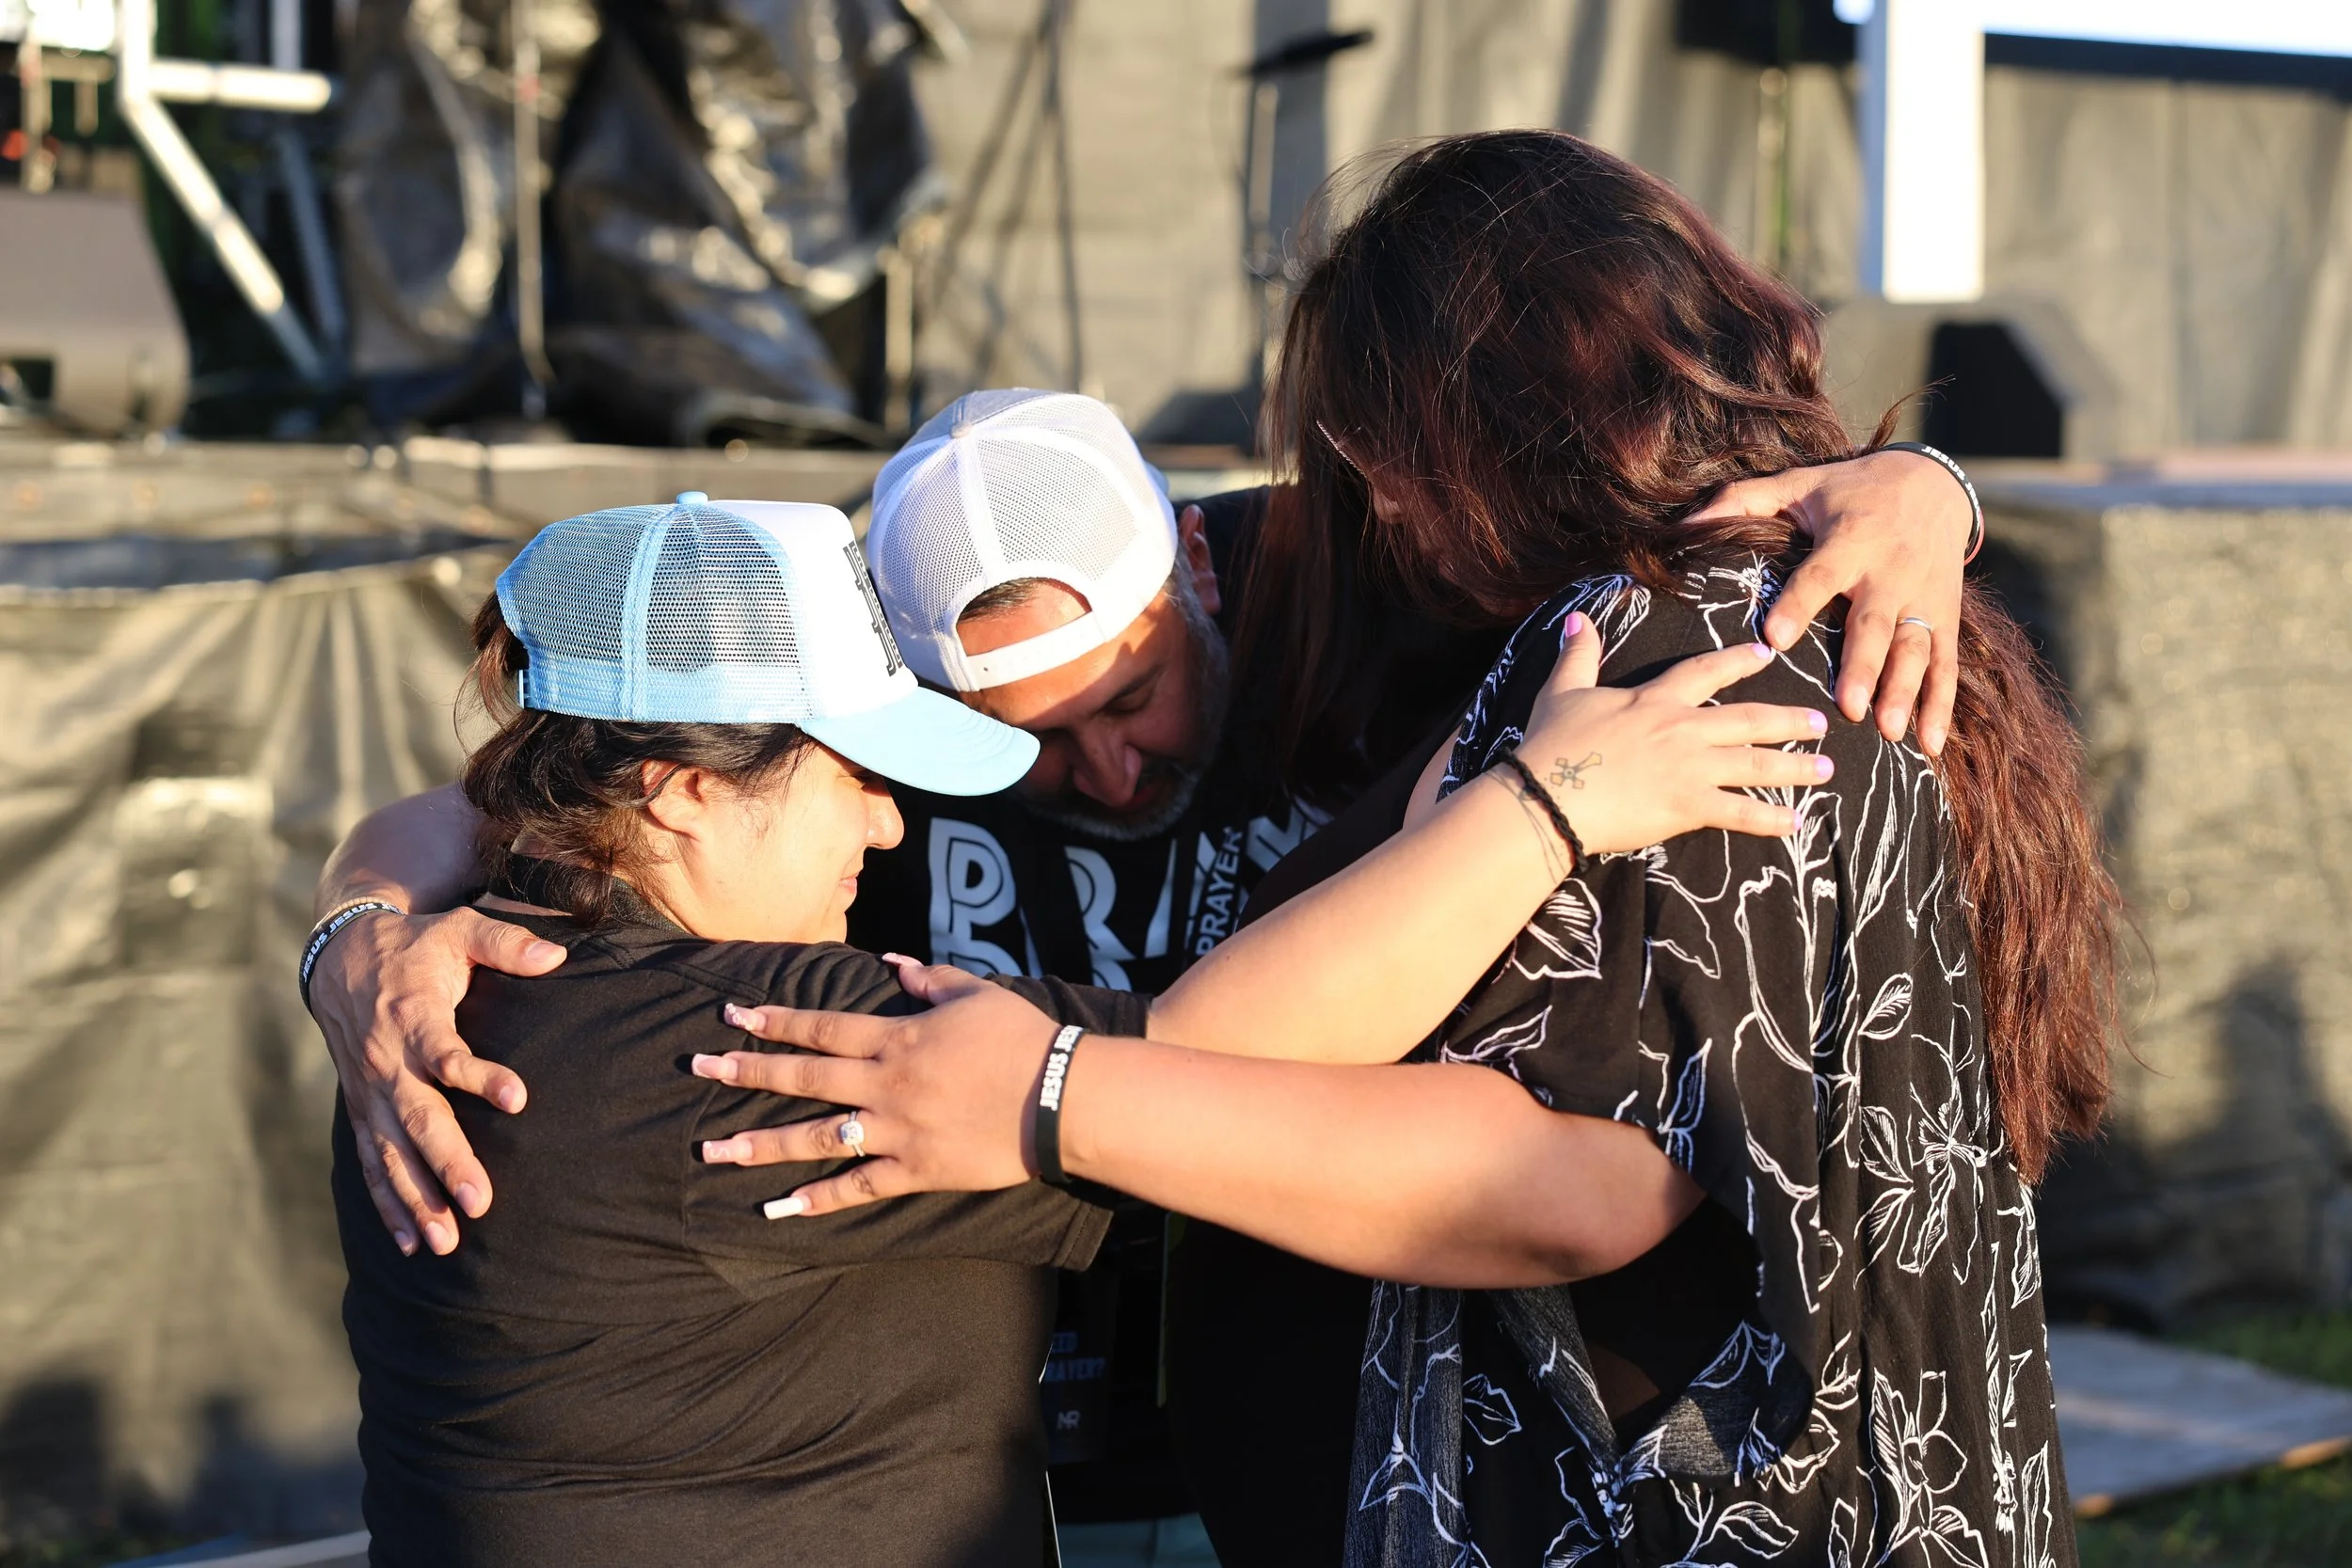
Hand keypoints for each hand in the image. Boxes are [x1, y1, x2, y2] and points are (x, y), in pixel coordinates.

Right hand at [310, 906, 562, 1253]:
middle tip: (481, 1202)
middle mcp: (387, 1062)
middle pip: (416, 1119)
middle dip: (447, 1163)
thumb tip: (557, 955)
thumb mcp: (458, 930)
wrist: (339, 956)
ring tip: (446, 1242)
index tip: (518, 1098)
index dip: (480, 1075)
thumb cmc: (415, 947)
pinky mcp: (360, 1111)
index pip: (447, 1053)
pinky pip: (370, 1163)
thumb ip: (504, 941)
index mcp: (413, 1018)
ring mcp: (369, 1092)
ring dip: (416, 1199)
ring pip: (390, 1153)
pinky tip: (411, 1242)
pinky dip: (388, 1205)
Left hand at [692, 968, 1050, 1216]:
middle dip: (748, 1071)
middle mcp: (885, 1084)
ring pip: (817, 1137)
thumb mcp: (975, 993)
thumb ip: (929, 979)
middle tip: (698, 1068)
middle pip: (805, 1077)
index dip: (775, 1021)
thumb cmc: (1021, 1039)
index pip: (822, 1027)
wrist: (1058, 1097)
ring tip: (715, 1151)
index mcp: (898, 1038)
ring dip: (762, 1143)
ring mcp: (897, 1131)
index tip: (733, 1016)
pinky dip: (820, 1199)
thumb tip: (892, 966)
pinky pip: (859, 1186)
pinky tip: (781, 1208)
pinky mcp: (916, 1171)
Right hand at [1512, 611, 1830, 854]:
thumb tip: (1577, 618)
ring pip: (1755, 763)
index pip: (1706, 672)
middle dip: (1788, 720)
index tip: (1766, 656)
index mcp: (1654, 699)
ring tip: (1827, 769)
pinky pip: (1739, 812)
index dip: (1738, 662)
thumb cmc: (1551, 743)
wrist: (1548, 794)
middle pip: (1749, 720)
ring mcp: (1689, 768)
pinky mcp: (1687, 805)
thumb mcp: (1562, 691)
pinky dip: (1769, 818)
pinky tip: (1796, 822)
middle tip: (1821, 723)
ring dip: (1795, 767)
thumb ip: (1578, 655)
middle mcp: (1682, 729)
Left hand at [1687, 447, 1968, 753]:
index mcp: (1848, 540)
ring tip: (1890, 731)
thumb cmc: (1851, 490)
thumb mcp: (1800, 484)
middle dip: (1863, 666)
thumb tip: (1686, 522)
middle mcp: (1889, 571)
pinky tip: (1931, 743)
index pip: (1820, 575)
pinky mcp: (1945, 616)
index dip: (1798, 605)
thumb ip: (1743, 500)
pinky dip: (1942, 704)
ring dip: (1904, 691)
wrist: (1934, 484)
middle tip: (1847, 707)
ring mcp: (1921, 597)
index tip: (1774, 639)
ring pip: (1914, 648)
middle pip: (1874, 624)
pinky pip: (1946, 663)